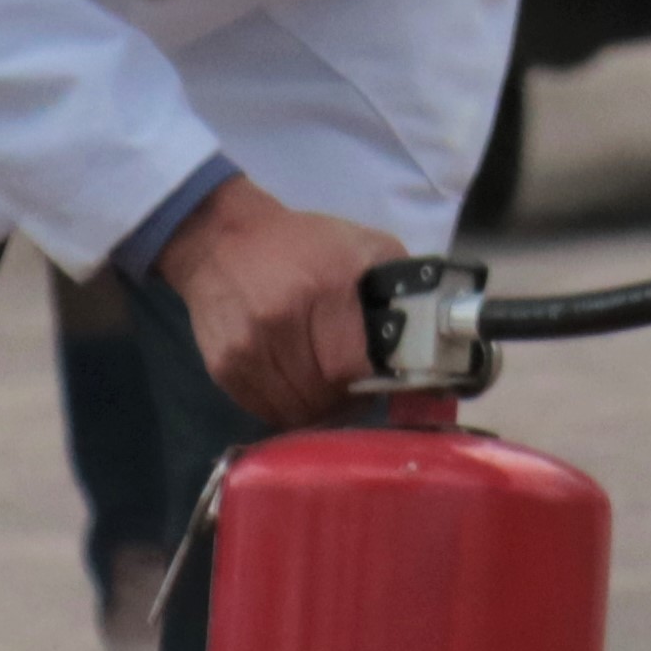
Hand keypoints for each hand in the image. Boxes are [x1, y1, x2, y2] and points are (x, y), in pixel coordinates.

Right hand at [156, 174, 416, 428]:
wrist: (221, 239)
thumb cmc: (302, 243)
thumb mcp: (363, 246)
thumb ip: (400, 286)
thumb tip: (430, 327)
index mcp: (323, 291)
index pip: (351, 367)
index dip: (370, 384)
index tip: (381, 380)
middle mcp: (279, 324)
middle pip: (323, 396)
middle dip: (347, 399)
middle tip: (356, 387)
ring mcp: (246, 350)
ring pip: (293, 411)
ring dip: (318, 409)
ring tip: (328, 389)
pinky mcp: (223, 367)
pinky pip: (265, 409)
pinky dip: (287, 406)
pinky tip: (298, 385)